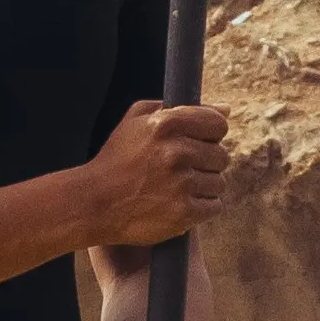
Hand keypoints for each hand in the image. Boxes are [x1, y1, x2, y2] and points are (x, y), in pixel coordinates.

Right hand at [81, 100, 228, 244]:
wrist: (93, 203)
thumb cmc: (117, 158)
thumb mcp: (136, 121)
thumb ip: (179, 107)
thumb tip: (225, 109)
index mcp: (167, 124)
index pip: (218, 124)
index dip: (210, 134)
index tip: (198, 143)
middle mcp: (177, 152)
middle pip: (222, 155)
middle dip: (206, 163)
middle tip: (182, 170)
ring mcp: (182, 184)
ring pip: (219, 183)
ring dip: (203, 186)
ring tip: (177, 188)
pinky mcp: (184, 213)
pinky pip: (214, 206)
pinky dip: (201, 207)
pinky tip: (179, 204)